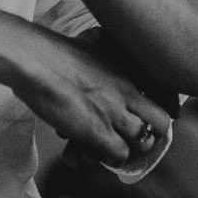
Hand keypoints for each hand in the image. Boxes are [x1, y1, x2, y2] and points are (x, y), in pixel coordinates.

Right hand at [9, 28, 175, 168]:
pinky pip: (120, 155)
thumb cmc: (52, 50)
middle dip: (150, 133)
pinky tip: (96, 151)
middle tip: (131, 136)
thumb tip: (101, 38)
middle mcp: (128, 92)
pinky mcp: (99, 131)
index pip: (164, 96)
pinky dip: (111, 158)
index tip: (145, 117)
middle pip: (161, 123)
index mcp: (128, 70)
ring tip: (110, 146)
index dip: (156, 110)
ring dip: (129, 148)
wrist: (33, 60)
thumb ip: (104, 44)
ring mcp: (115, 113)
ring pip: (143, 142)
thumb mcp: (92, 40)